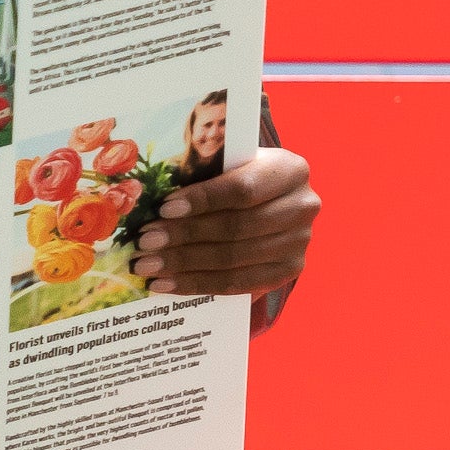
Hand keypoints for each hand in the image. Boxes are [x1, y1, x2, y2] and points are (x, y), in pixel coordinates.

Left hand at [131, 146, 316, 298]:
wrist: (271, 200)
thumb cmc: (240, 175)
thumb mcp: (229, 164)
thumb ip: (203, 174)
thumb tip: (149, 196)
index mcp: (290, 170)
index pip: (242, 189)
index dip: (202, 200)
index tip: (164, 208)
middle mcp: (303, 206)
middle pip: (237, 228)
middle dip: (185, 237)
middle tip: (146, 242)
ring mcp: (299, 243)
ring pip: (235, 260)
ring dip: (185, 265)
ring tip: (148, 265)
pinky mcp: (289, 271)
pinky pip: (238, 284)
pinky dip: (198, 285)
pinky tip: (167, 284)